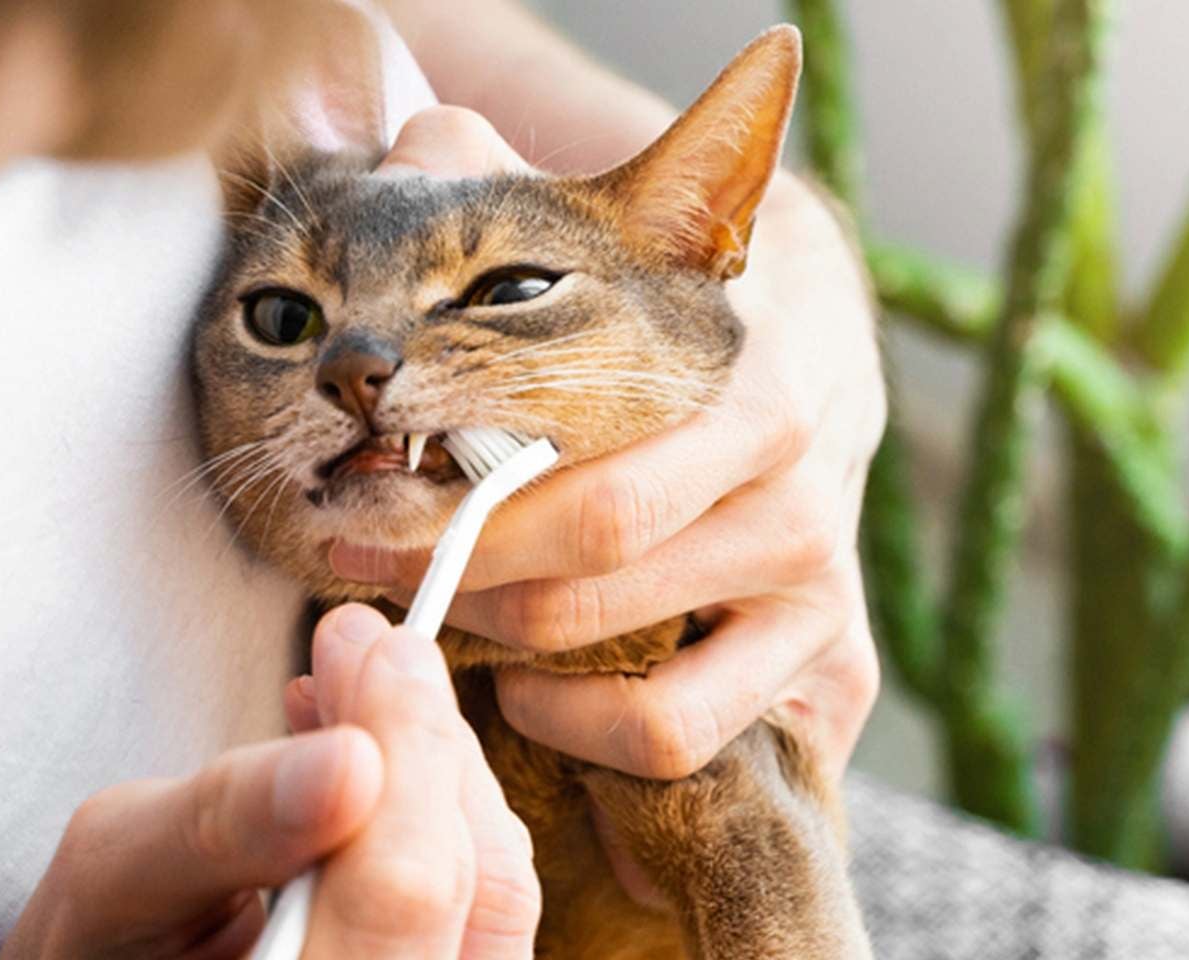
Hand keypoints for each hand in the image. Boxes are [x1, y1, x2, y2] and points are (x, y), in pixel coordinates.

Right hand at [1, 604, 538, 959]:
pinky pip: (483, 902)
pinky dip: (440, 813)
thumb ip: (230, 816)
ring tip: (358, 689)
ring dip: (436, 770)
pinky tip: (376, 755)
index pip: (400, 892)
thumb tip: (353, 757)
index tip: (370, 644)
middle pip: (478, 887)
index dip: (406, 750)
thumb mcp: (118, 874)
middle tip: (369, 647)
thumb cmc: (97, 947)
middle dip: (426, 743)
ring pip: (496, 889)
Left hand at [330, 107, 884, 782]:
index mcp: (756, 390)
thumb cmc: (675, 319)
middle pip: (590, 571)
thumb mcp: (611, 247)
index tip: (359, 495)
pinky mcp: (829, 673)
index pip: (592, 479)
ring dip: (508, 657)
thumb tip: (425, 139)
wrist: (817, 359)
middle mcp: (799, 499)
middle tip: (362, 555)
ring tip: (449, 619)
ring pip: (633, 676)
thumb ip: (515, 196)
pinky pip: (681, 738)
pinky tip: (535, 687)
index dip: (458, 506)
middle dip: (450, 572)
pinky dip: (588, 730)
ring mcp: (819, 595)